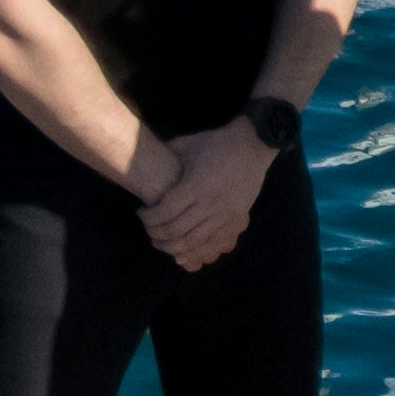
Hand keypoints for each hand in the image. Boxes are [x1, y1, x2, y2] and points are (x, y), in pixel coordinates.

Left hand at [135, 123, 272, 271]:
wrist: (253, 146)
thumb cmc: (218, 144)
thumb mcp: (188, 144)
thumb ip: (167, 153)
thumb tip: (146, 157)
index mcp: (195, 185)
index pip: (165, 212)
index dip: (148, 218)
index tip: (141, 213)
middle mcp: (209, 204)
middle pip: (176, 231)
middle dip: (157, 234)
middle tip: (149, 230)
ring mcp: (224, 215)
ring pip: (193, 242)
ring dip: (173, 246)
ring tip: (162, 241)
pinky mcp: (235, 221)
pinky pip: (213, 244)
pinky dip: (196, 251)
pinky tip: (185, 249)